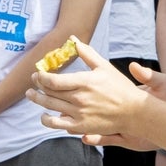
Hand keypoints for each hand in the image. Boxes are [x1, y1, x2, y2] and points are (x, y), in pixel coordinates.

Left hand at [26, 41, 145, 135]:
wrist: (133, 111)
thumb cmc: (119, 87)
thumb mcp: (104, 66)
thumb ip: (87, 53)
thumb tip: (73, 39)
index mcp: (84, 82)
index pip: (53, 80)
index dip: (41, 76)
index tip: (38, 73)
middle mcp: (79, 98)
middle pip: (49, 92)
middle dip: (38, 85)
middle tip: (34, 81)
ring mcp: (79, 114)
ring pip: (50, 106)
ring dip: (38, 100)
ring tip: (32, 94)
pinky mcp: (80, 126)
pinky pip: (57, 125)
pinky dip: (47, 120)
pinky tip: (44, 115)